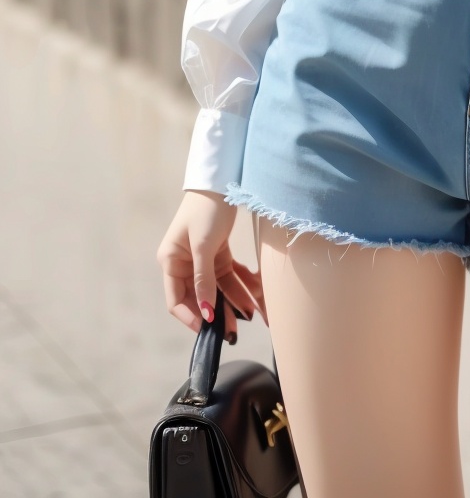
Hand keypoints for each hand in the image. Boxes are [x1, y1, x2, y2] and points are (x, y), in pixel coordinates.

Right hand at [156, 189, 267, 342]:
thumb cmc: (206, 208)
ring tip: (252, 315)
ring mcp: (202, 258)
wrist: (222, 178)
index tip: (208, 330)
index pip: (176, 300)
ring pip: (218, 288)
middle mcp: (184, 262)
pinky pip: (230, 275)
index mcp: (171, 261)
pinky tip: (257, 295)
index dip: (190, 317)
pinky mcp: (218, 252)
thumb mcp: (203, 244)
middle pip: (200, 296)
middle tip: (233, 331)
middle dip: (217, 313)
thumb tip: (206, 312)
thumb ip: (203, 280)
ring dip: (234, 301)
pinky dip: (242, 284)